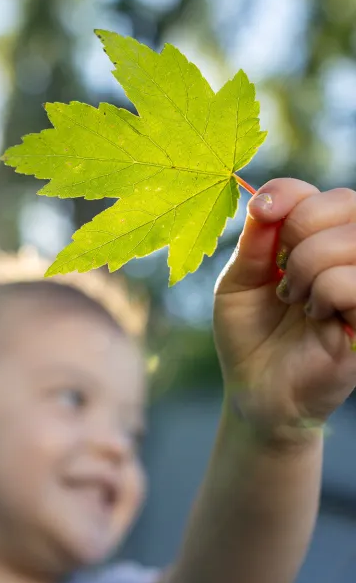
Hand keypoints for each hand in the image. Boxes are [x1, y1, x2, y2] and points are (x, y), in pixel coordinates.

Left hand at [213, 178, 355, 441]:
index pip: (321, 194)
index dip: (289, 193)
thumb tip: (264, 199)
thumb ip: (255, 241)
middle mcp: (349, 257)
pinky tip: (317, 315)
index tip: (261, 213)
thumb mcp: (238, 282)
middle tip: (281, 274)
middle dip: (298, 231)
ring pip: (350, 239)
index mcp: (318, 242)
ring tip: (296, 298)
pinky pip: (353, 280)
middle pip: (345, 202)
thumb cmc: (248, 333)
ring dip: (308, 266)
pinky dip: (326, 292)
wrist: (253, 388)